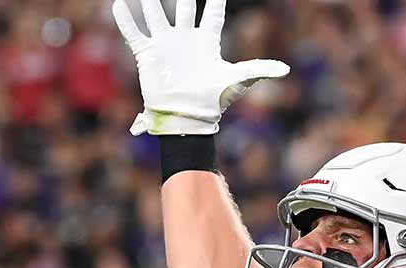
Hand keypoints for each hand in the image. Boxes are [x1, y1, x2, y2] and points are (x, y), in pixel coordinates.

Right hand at [111, 0, 288, 135]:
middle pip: (184, 8)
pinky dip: (126, 20)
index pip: (212, 12)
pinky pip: (134, 33)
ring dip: (150, 2)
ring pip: (156, 16)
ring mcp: (165, 45)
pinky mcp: (148, 55)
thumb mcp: (236, 81)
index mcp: (206, 41)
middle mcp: (185, 40)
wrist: (185, 117)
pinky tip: (119, 5)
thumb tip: (286, 70)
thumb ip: (258, 70)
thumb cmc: (212, 101)